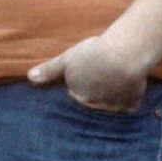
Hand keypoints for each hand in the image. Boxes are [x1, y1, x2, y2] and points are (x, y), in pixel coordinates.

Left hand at [28, 33, 147, 110]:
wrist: (124, 56)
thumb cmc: (94, 54)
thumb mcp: (67, 59)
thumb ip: (49, 70)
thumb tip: (29, 77)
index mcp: (79, 95)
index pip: (77, 94)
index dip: (82, 82)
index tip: (88, 72)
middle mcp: (95, 105)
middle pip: (94, 101)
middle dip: (96, 91)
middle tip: (103, 74)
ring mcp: (114, 106)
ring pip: (112, 104)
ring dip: (113, 95)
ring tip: (116, 77)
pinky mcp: (132, 103)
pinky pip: (130, 105)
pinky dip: (130, 98)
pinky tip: (130, 84)